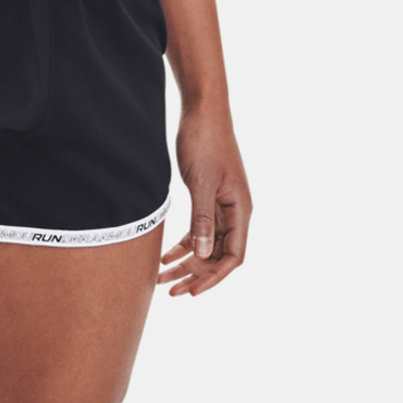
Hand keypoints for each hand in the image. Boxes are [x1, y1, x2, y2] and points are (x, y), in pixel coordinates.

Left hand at [160, 107, 250, 295]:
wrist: (202, 111)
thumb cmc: (205, 142)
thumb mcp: (201, 183)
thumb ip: (202, 220)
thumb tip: (201, 254)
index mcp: (241, 209)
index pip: (234, 256)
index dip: (214, 277)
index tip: (193, 291)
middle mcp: (235, 211)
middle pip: (218, 255)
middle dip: (195, 274)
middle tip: (170, 291)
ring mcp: (221, 205)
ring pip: (205, 245)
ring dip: (186, 263)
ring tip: (161, 279)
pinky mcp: (207, 198)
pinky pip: (197, 230)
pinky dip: (182, 245)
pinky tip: (164, 257)